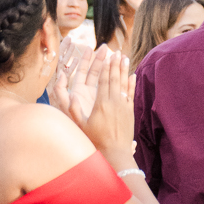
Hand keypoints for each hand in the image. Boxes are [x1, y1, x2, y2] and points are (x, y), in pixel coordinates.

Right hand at [51, 46, 136, 166]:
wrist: (115, 152)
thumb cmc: (95, 139)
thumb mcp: (80, 125)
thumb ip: (74, 109)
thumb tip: (70, 94)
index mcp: (101, 103)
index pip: (104, 81)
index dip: (106, 67)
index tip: (107, 56)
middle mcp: (114, 102)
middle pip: (115, 78)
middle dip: (115, 64)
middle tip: (117, 52)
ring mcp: (124, 106)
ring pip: (124, 84)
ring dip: (124, 70)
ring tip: (125, 58)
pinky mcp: (130, 112)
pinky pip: (131, 94)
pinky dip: (132, 84)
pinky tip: (132, 75)